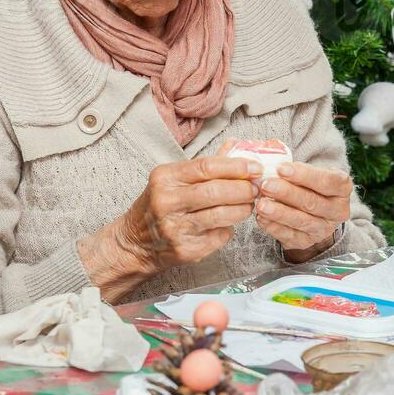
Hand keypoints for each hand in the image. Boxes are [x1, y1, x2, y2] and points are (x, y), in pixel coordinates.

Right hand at [110, 155, 260, 274]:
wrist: (136, 242)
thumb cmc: (160, 205)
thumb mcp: (174, 179)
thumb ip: (206, 165)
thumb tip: (235, 145)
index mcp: (165, 178)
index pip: (206, 167)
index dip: (236, 167)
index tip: (255, 168)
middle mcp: (167, 202)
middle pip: (216, 191)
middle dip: (244, 189)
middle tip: (257, 188)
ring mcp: (175, 228)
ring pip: (221, 215)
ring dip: (243, 209)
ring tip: (249, 204)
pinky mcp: (186, 249)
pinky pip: (219, 236)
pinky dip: (230, 228)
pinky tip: (229, 223)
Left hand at [253, 159, 351, 261]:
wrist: (313, 211)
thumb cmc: (309, 185)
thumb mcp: (310, 173)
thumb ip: (296, 171)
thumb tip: (271, 169)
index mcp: (342, 188)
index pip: (326, 181)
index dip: (303, 175)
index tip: (280, 168)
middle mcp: (337, 210)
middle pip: (311, 202)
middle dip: (286, 193)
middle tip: (266, 185)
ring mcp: (323, 229)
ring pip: (301, 221)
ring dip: (279, 212)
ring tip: (261, 204)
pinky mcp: (307, 241)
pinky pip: (289, 235)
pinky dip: (274, 226)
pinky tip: (262, 218)